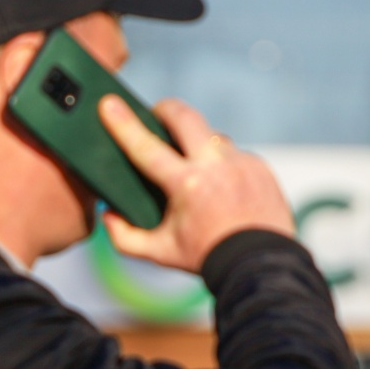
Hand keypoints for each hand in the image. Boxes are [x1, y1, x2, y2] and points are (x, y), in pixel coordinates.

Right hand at [98, 94, 293, 272]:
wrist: (261, 266)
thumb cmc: (208, 258)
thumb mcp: (160, 253)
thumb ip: (125, 237)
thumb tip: (108, 213)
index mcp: (187, 185)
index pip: (146, 147)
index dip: (123, 123)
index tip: (109, 103)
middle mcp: (215, 167)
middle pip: (184, 116)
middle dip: (165, 109)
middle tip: (156, 114)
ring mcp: (241, 163)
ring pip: (211, 136)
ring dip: (197, 144)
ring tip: (193, 165)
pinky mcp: (259, 166)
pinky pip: (233, 155)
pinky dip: (222, 165)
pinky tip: (220, 184)